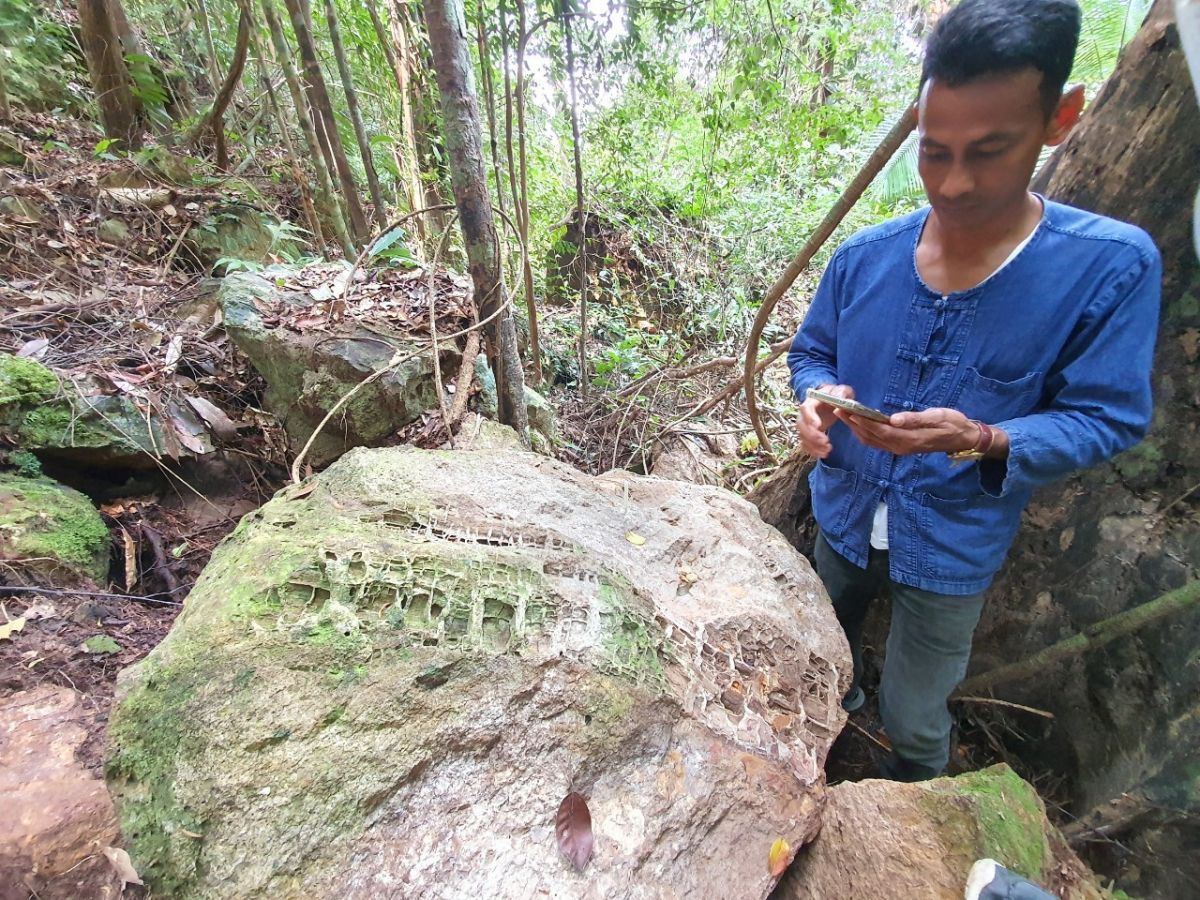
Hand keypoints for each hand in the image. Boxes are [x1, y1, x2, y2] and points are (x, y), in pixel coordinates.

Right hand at [795, 383, 854, 458]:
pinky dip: (813, 451)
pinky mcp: (808, 434)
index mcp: (812, 401)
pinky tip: (823, 454)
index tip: (818, 426)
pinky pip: (805, 444)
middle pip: (801, 425)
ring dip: (813, 445)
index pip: (806, 408)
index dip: (810, 417)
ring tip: (827, 450)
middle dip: (812, 435)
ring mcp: (805, 425)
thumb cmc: (836, 395)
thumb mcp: (842, 390)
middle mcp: (804, 414)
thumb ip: (841, 392)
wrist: (830, 400)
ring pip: (802, 437)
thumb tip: (838, 397)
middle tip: (825, 441)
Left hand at [835, 406, 979, 455]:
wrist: (962, 437)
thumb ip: (915, 419)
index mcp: (907, 439)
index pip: (879, 430)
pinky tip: (858, 426)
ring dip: (856, 428)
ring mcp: (899, 448)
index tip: (848, 411)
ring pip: (872, 440)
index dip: (862, 421)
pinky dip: (865, 434)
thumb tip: (894, 419)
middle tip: (837, 409)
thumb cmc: (951, 423)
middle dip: (853, 423)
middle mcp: (900, 446)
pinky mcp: (900, 446)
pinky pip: (877, 442)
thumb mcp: (936, 417)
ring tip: (843, 415)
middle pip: (871, 436)